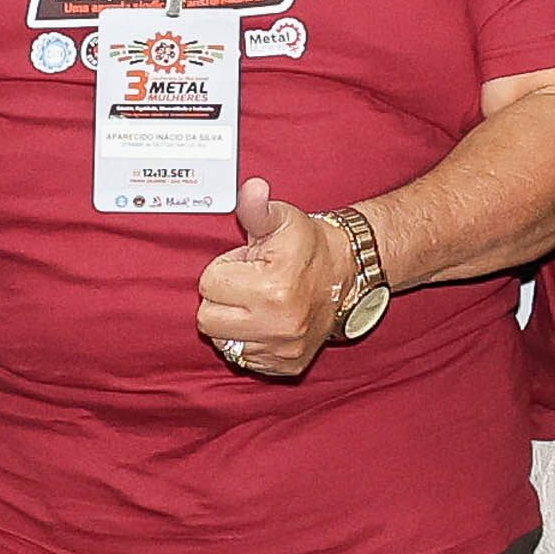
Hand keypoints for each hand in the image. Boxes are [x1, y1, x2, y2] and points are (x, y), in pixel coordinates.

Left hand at [199, 179, 345, 377]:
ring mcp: (284, 349)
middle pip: (208, 319)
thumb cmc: (307, 244)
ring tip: (257, 302)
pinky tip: (266, 322)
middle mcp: (279, 324)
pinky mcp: (287, 365)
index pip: (208, 284)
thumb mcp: (282, 218)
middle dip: (222, 299)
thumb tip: (252, 189)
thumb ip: (256, 208)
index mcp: (272, 288)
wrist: (347, 274)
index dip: (224, 269)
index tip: (247, 264)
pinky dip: (250, 341)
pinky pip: (244, 359)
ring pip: (223, 342)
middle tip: (247, 285)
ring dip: (233, 323)